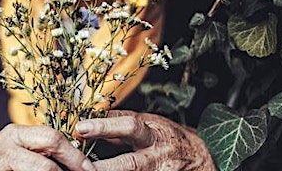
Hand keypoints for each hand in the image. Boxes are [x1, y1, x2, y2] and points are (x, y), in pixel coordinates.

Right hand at [0, 124, 95, 170]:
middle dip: (68, 170)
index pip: (52, 138)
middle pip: (45, 165)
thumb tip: (80, 159)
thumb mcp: (19, 146)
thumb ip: (42, 147)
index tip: (89, 169)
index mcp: (16, 133)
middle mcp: (5, 148)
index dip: (75, 156)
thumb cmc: (1, 159)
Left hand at [74, 110, 215, 170]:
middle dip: (104, 167)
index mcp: (153, 133)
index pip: (128, 126)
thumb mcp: (148, 123)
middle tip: (81, 166)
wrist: (201, 159)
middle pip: (129, 164)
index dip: (104, 127)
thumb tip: (90, 115)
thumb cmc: (168, 137)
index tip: (80, 127)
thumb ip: (119, 122)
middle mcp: (157, 156)